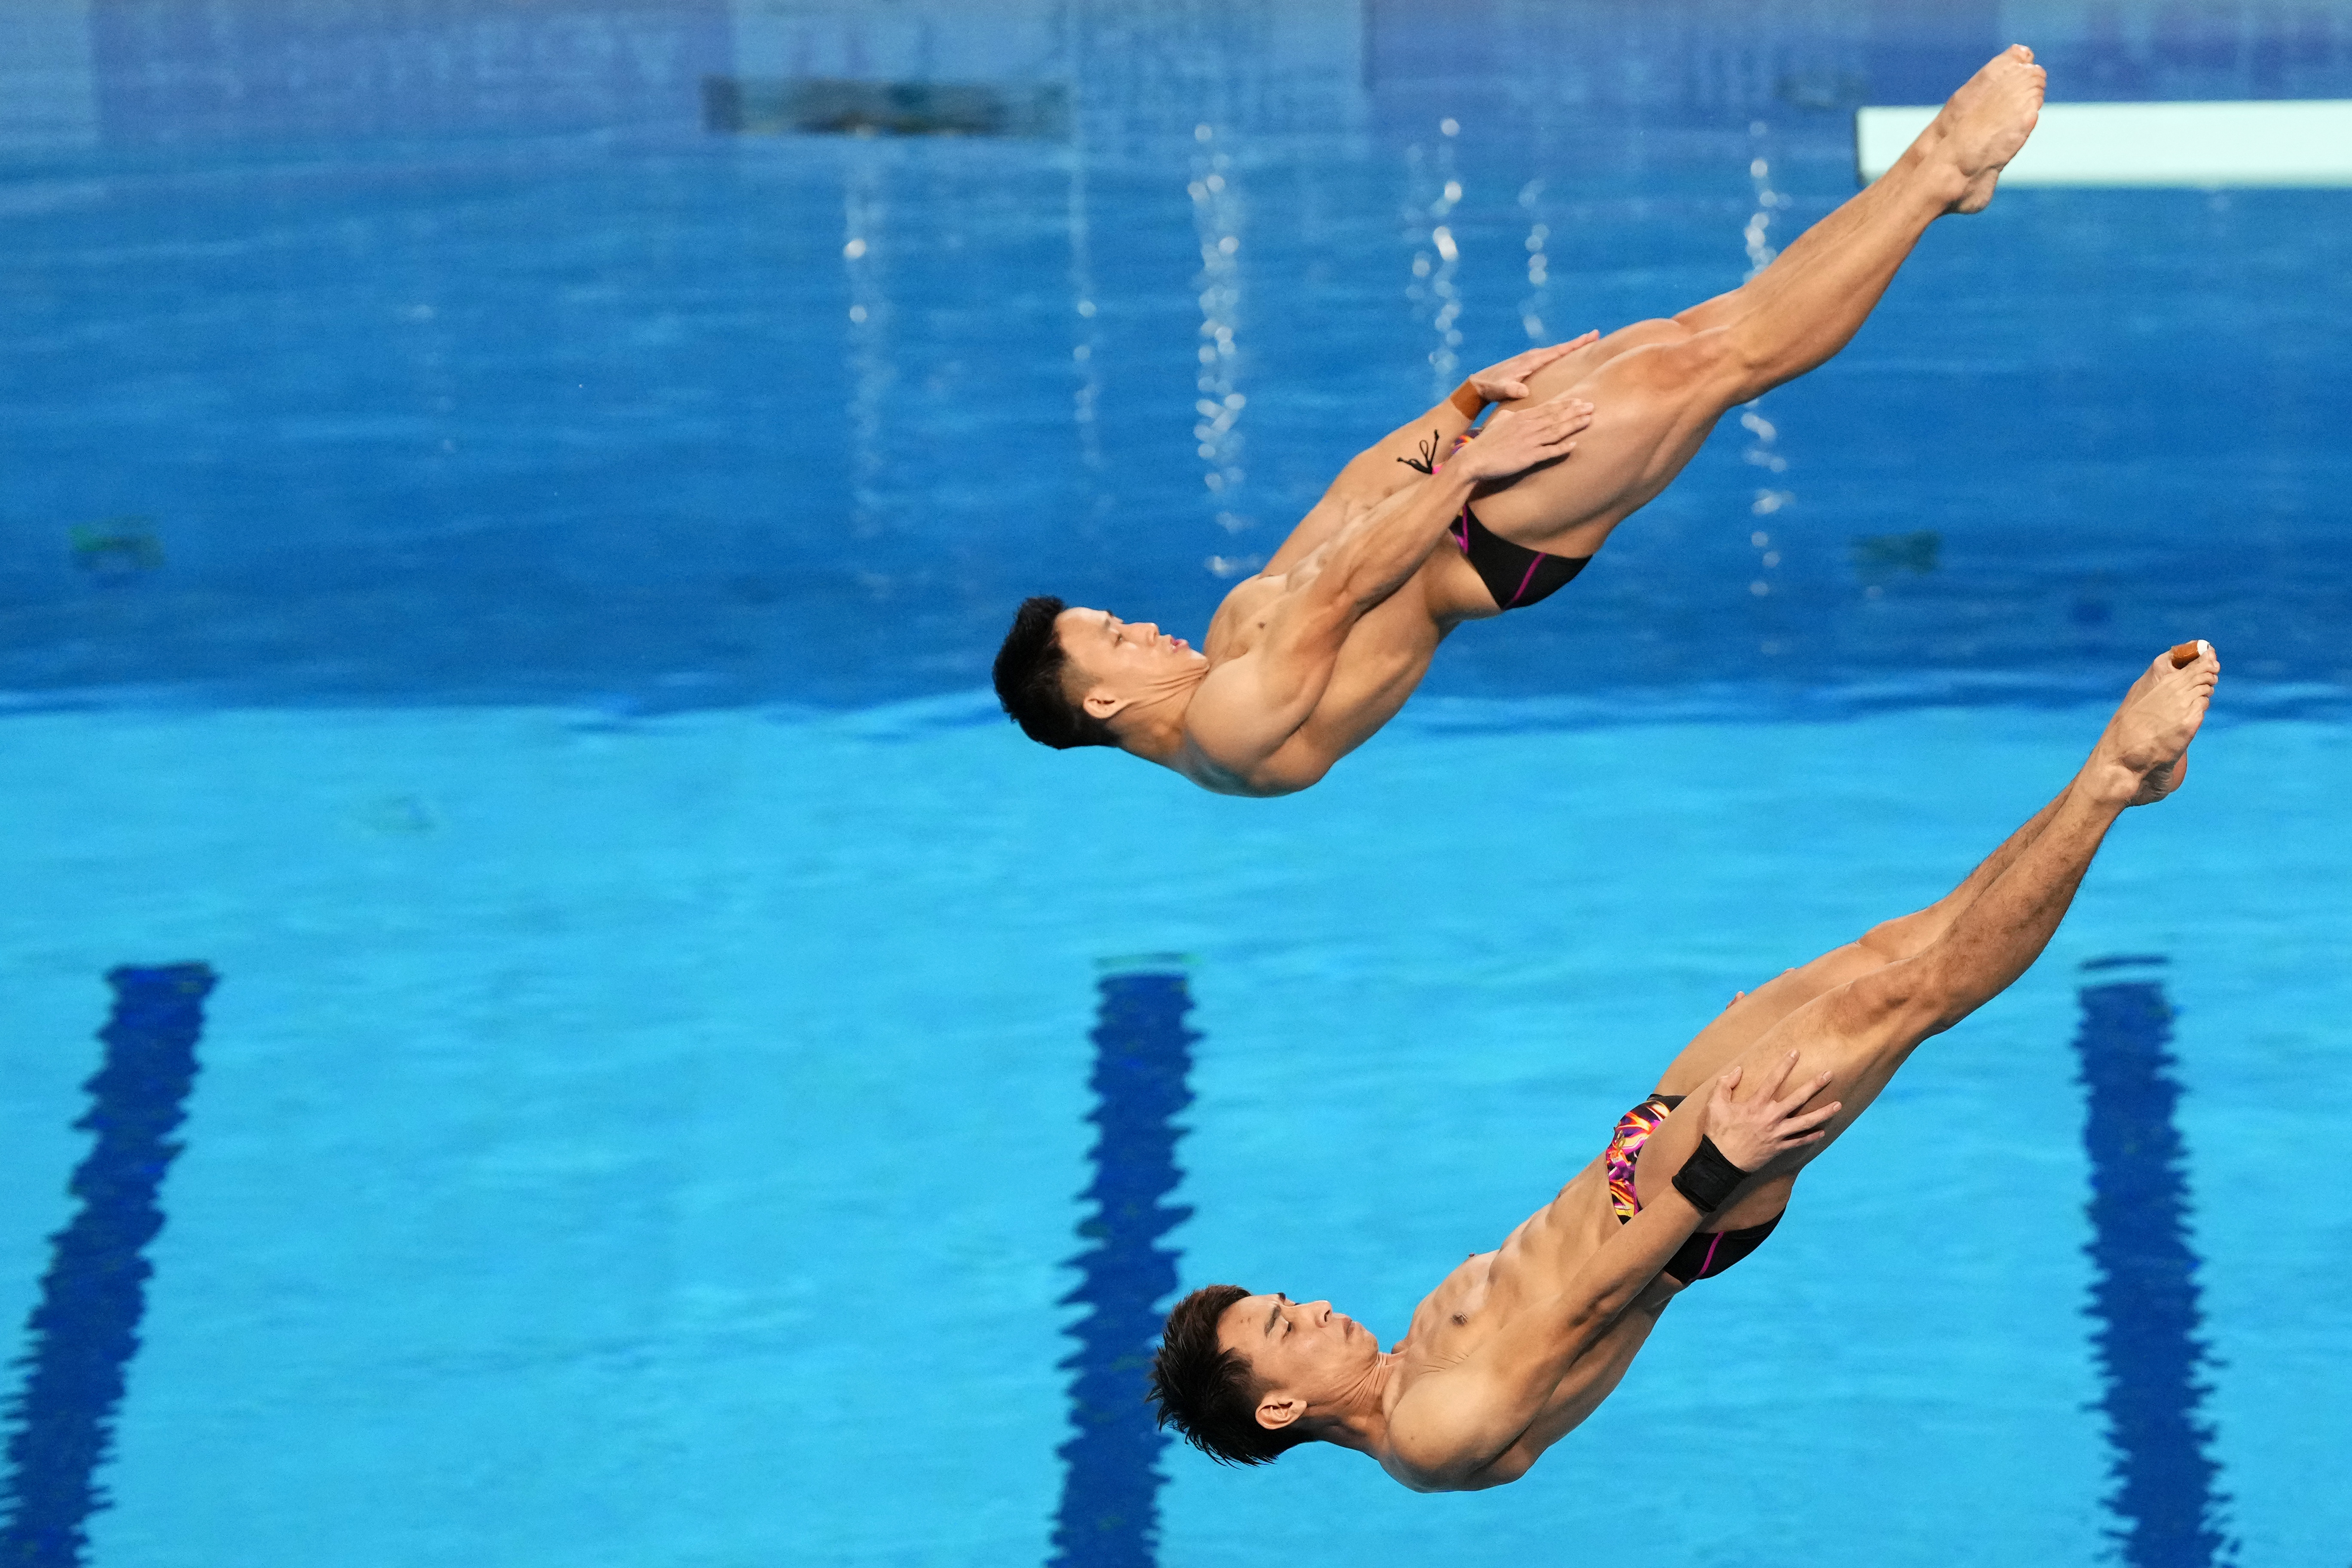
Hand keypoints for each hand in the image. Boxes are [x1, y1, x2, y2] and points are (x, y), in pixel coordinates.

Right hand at [1448, 390, 1591, 484]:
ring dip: (1573, 425)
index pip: (1548, 408)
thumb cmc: (1486, 441)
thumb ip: (1510, 415)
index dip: (1565, 404)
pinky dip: (1561, 448)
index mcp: (1522, 417)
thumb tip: (1515, 413)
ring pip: (1556, 431)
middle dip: (1575, 411)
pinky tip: (1574, 444)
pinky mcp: (1527, 457)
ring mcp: (1529, 442)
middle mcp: (1528, 426)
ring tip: (1589, 420)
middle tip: (1592, 406)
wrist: (1474, 459)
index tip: (1580, 400)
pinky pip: (1548, 452)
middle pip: (1556, 417)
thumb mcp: (1498, 422)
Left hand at [1465, 331, 1600, 402]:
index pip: (1557, 351)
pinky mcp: (1527, 364)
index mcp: (1530, 361)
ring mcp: (1529, 359)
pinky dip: (1560, 354)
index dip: (1574, 345)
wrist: (1478, 385)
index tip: (1590, 337)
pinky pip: (1549, 357)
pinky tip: (1566, 356)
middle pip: (1560, 348)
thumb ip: (1509, 389)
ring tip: (1587, 343)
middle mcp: (1531, 356)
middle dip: (1577, 342)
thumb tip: (1522, 390)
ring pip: (1555, 352)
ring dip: (1570, 348)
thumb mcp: (1499, 390)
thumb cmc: (1490, 389)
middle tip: (1596, 335)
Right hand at [1699, 1053, 1837, 1173]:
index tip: (1796, 1052)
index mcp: (1756, 1105)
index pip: (1774, 1080)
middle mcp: (1770, 1117)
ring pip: (1805, 1122)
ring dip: (1823, 1113)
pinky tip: (1823, 1131)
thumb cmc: (1717, 1133)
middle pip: (1797, 1098)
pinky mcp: (1778, 1148)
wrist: (1721, 1162)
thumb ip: (1724, 1085)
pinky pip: (1799, 1142)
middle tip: (1829, 1074)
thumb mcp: (1714, 1105)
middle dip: (1814, 1085)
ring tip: (1839, 1104)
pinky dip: (1811, 1137)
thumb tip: (1737, 1070)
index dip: (1785, 1065)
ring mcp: (1777, 1134)